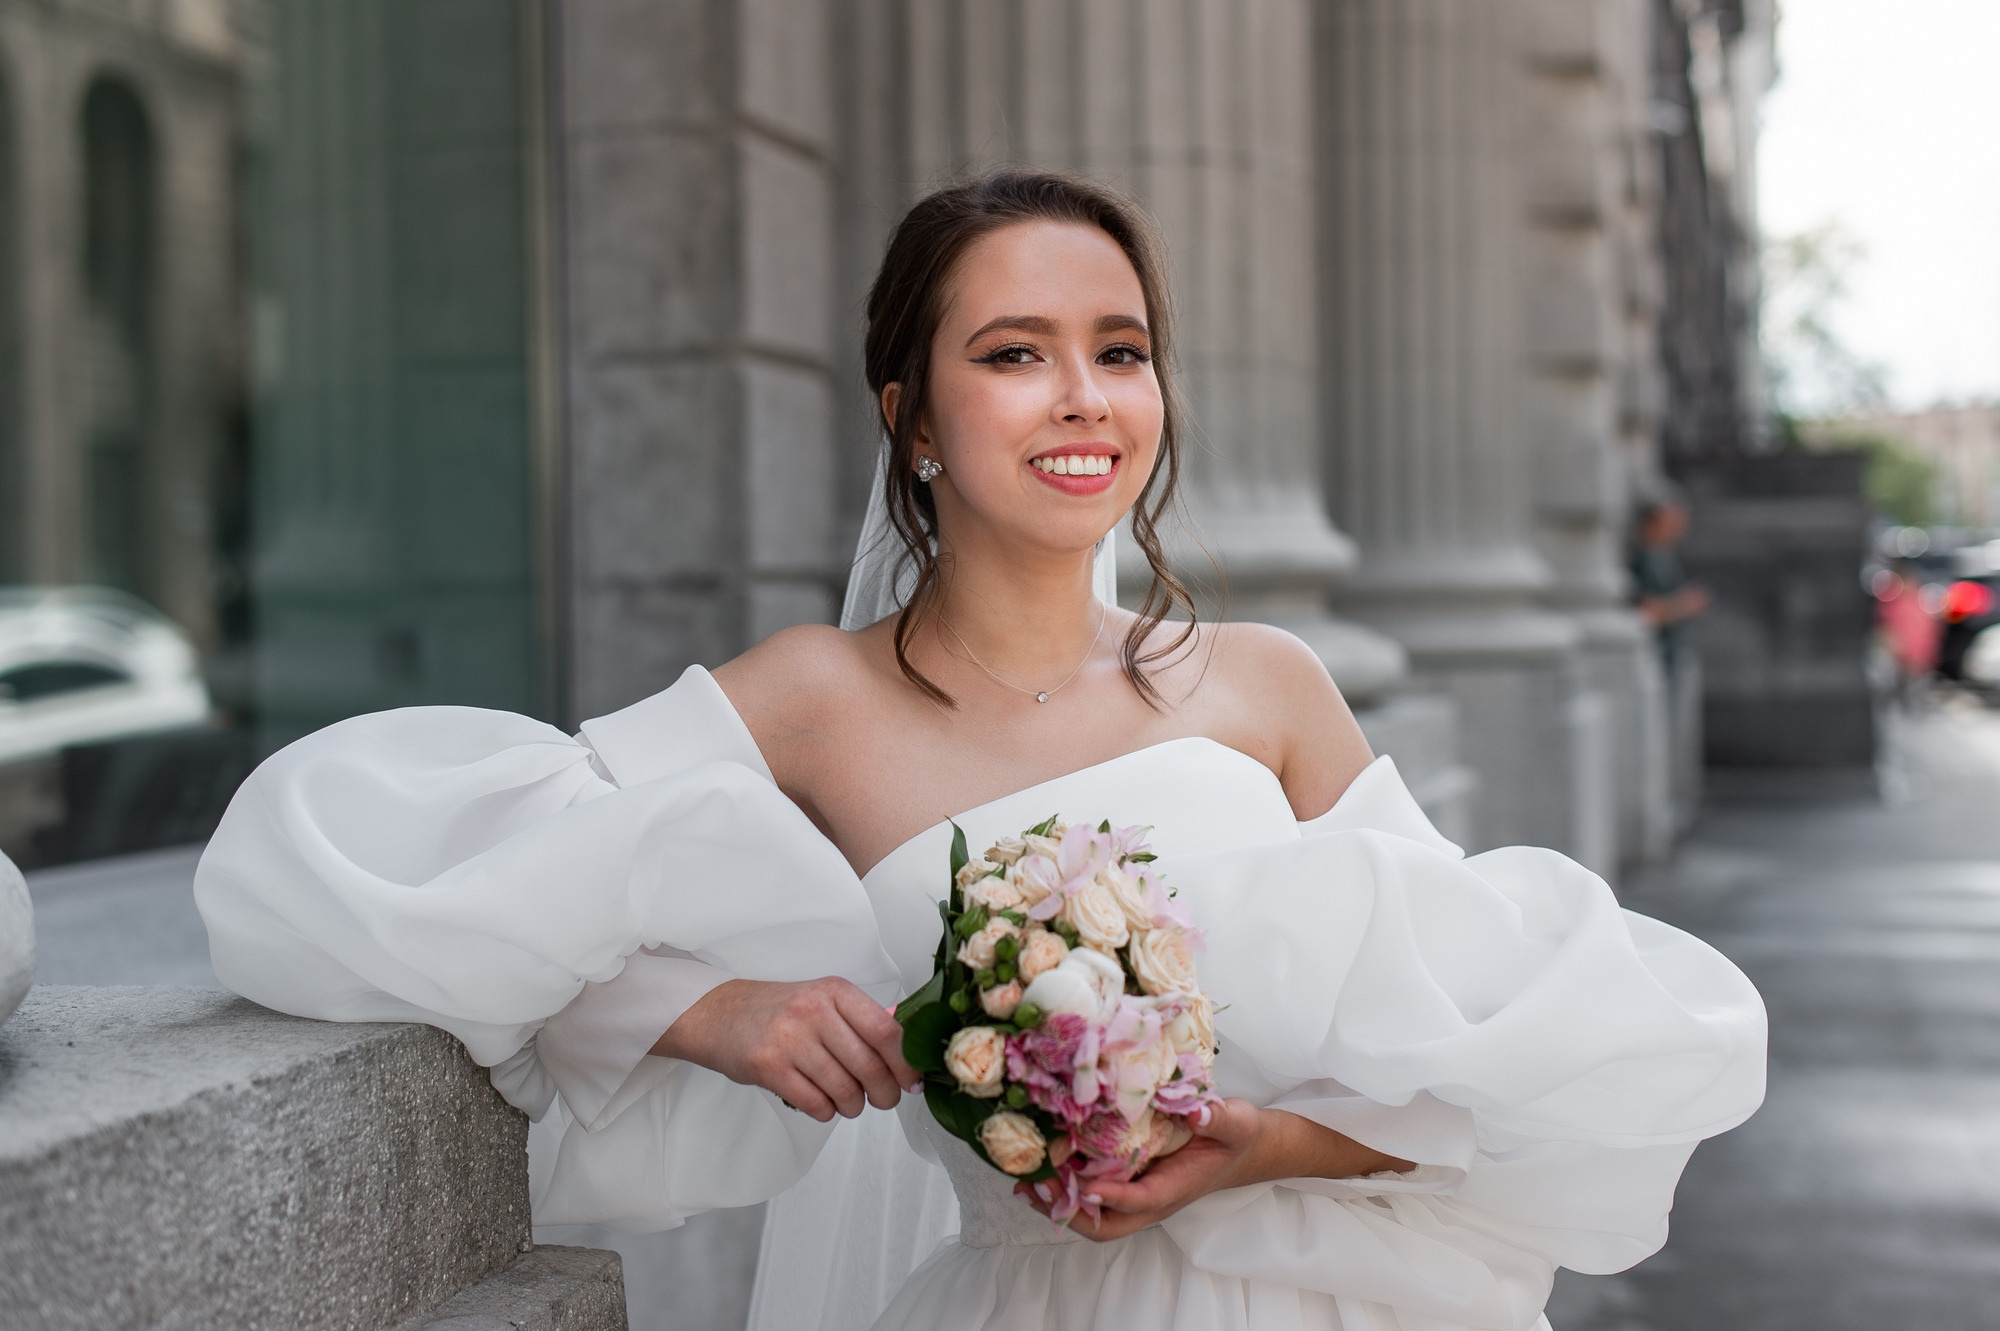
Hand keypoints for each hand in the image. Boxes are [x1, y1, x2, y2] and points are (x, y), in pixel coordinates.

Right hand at [652, 977, 919, 1121]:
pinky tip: (823, 1103)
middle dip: (885, 1093)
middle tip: (884, 1099)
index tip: (913, 1082)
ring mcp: (789, 1039)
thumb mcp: (824, 1000)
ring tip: (849, 1101)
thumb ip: (864, 1020)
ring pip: (844, 1090)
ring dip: (853, 1106)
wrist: (719, 1015)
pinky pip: (816, 1104)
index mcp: (835, 991)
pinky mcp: (768, 1067)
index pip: (886, 1031)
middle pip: (870, 1066)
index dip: (906, 1064)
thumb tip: (911, 1048)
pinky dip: (827, 1112)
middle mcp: (814, 1011)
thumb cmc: (780, 1011)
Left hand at [1013, 1099, 1416, 1241]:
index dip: (1109, 1195)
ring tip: (1026, 1179)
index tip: (1082, 1181)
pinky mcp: (1130, 1179)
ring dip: (1059, 1202)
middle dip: (1068, 1211)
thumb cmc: (1240, 1135)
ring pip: (1094, 1215)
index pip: (1138, 1200)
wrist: (1247, 1146)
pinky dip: (1066, 1185)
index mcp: (1175, 1188)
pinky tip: (1043, 1162)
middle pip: (1105, 1226)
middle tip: (1035, 1184)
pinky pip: (1093, 1194)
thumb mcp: (1237, 1120)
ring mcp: (1139, 1193)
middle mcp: (1151, 1198)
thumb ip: (1217, 1117)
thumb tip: (1194, 1110)